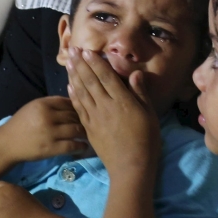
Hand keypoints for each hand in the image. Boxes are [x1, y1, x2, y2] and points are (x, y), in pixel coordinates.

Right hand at [0, 96, 86, 162]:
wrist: (8, 143)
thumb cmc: (21, 124)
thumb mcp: (33, 107)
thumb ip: (51, 103)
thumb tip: (74, 102)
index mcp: (43, 104)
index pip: (68, 103)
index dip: (78, 107)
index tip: (84, 111)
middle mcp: (47, 116)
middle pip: (73, 116)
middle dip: (83, 120)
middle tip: (91, 123)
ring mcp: (50, 133)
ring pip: (75, 130)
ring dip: (84, 132)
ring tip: (89, 134)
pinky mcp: (51, 148)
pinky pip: (71, 145)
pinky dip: (80, 146)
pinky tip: (84, 146)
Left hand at [65, 48, 159, 175]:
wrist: (131, 166)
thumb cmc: (146, 140)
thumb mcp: (149, 115)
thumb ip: (140, 93)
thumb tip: (135, 73)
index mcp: (122, 101)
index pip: (106, 76)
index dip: (96, 62)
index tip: (87, 51)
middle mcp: (106, 105)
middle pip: (90, 81)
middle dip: (80, 64)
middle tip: (72, 51)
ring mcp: (95, 117)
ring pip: (82, 92)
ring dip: (74, 76)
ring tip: (68, 63)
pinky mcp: (89, 128)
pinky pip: (79, 108)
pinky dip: (73, 96)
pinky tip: (69, 87)